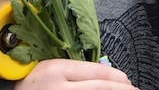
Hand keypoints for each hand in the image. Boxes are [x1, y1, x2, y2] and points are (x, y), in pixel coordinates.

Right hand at [14, 59, 137, 88]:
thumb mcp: (51, 70)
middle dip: (122, 89)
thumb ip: (74, 71)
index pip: (96, 73)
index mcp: (56, 70)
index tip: (127, 80)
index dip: (117, 78)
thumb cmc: (31, 85)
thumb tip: (106, 73)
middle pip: (100, 88)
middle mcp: (59, 88)